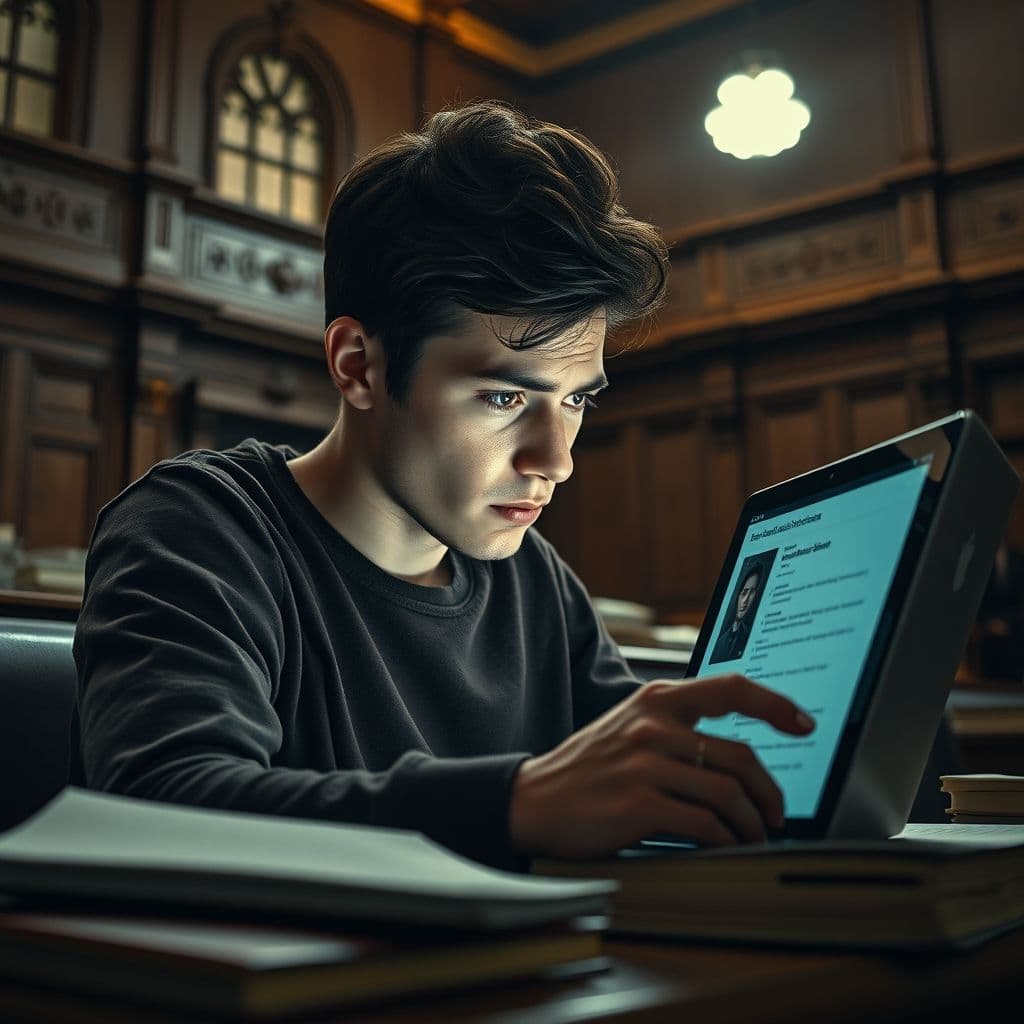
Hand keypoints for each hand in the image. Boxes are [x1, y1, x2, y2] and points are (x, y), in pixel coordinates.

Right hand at [508, 674, 814, 858]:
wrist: (534, 799)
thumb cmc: (588, 768)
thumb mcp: (630, 726)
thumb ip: (678, 727)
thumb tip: (737, 755)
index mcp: (656, 699)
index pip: (732, 689)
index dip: (776, 706)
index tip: (804, 724)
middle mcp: (654, 725)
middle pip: (740, 756)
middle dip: (770, 792)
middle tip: (776, 813)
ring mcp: (645, 763)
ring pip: (728, 794)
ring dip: (751, 824)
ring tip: (752, 837)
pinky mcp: (638, 803)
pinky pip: (704, 825)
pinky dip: (725, 841)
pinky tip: (724, 846)